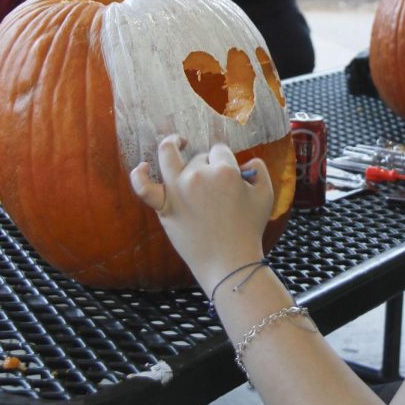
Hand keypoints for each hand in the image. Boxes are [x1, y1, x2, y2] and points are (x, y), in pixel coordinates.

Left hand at [129, 136, 272, 287]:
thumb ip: (260, 170)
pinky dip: (139, 174)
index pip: (220, 151)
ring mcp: (178, 190)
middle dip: (209, 167)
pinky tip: (143, 166)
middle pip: (199, 157)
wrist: (229, 262)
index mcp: (224, 171)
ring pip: (169, 155)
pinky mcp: (165, 207)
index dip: (225, 161)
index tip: (230, 177)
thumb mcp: (266, 195)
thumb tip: (246, 162)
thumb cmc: (249, 229)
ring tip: (178, 142)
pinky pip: (144, 187)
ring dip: (171, 144)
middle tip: (217, 190)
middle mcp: (198, 175)